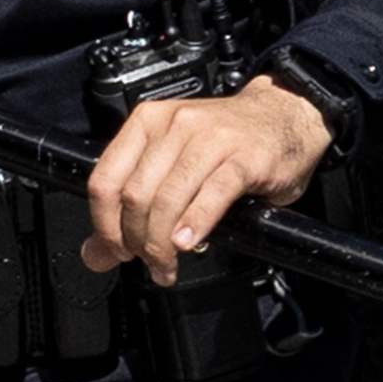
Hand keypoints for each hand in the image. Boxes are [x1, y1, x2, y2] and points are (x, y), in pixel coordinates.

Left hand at [83, 71, 326, 286]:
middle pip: (136, 195)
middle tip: (148, 264)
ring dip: (162, 242)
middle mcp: (173, 126)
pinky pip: (211, 195)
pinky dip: (195, 223)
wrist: (286, 116)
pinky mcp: (245, 158)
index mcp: (146, 124)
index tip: (113, 251)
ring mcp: (209, 139)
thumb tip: (97, 252)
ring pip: (168, 198)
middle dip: (136, 240)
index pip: (105, 179)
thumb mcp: (174, 162)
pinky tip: (188, 241)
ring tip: (168, 265)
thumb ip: (135, 202)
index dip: (104, 224)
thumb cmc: (228, 142)